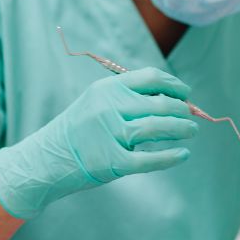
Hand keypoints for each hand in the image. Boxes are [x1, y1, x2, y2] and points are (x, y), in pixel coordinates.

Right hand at [0, 68, 197, 218]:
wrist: (47, 159)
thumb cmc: (80, 130)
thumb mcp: (98, 103)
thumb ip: (129, 99)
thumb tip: (174, 101)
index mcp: (107, 88)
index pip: (150, 78)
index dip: (174, 85)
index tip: (185, 93)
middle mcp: (108, 107)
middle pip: (159, 103)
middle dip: (182, 110)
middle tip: (192, 117)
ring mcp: (110, 134)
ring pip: (158, 127)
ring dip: (181, 129)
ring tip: (192, 131)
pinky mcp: (112, 161)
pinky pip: (149, 159)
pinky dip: (170, 157)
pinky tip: (183, 154)